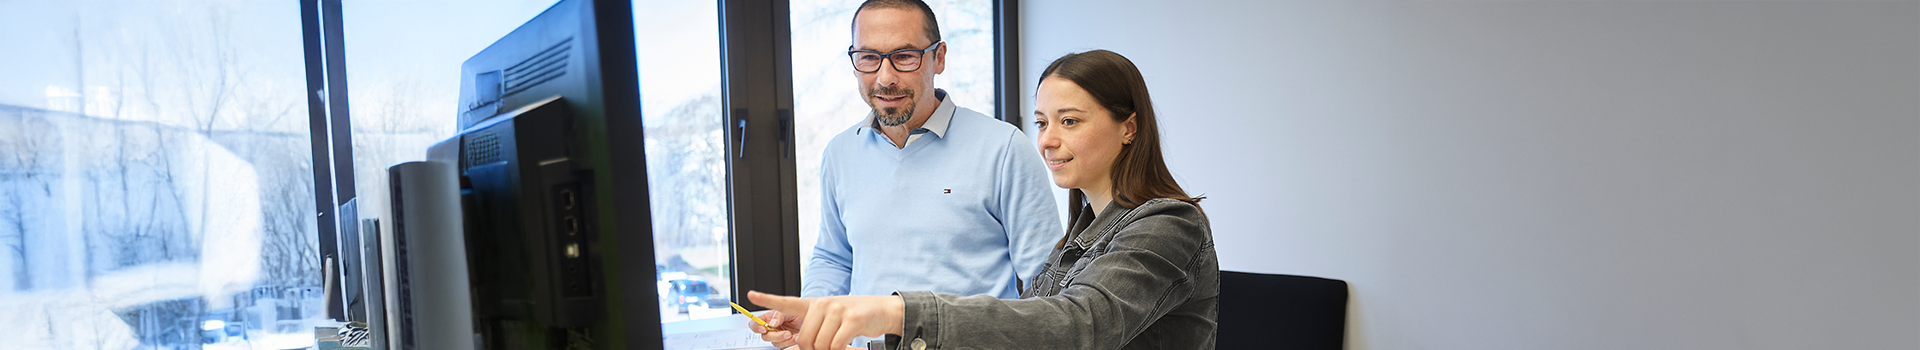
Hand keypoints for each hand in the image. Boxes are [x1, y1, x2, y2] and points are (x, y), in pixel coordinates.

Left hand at [748, 290, 905, 349]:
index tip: (751, 295)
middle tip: (825, 348)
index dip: (767, 300)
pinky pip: (836, 345)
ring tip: (838, 344)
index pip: (786, 301)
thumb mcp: (831, 319)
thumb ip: (814, 329)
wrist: (882, 311)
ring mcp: (838, 310)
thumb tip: (801, 346)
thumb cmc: (853, 318)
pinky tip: (846, 344)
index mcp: (814, 304)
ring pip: (820, 344)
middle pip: (805, 339)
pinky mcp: (852, 319)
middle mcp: (823, 304)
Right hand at [749, 309, 801, 348]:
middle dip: (775, 336)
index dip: (756, 327)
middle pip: (765, 336)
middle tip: (786, 333)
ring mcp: (779, 336)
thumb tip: (772, 323)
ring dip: (785, 340)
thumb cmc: (799, 311)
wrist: (813, 319)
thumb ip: (778, 315)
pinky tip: (796, 338)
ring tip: (793, 334)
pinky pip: (784, 347)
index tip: (763, 328)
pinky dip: (791, 343)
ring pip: (775, 343)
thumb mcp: (789, 309)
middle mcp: (772, 328)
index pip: (755, 323)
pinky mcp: (786, 343)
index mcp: (769, 318)